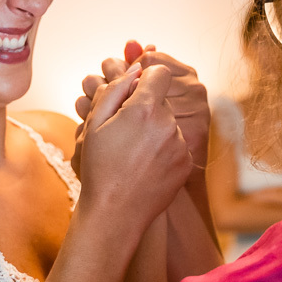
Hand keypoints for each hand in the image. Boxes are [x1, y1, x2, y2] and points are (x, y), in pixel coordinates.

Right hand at [77, 64, 193, 233]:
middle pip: (163, 100)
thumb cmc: (100, 167)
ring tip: (134, 153)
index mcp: (145, 109)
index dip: (144, 80)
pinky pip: (177, 144)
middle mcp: (169, 124)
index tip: (132, 94)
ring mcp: (180, 145)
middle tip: (125, 132)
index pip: (158, 72)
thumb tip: (135, 68)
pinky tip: (146, 165)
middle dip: (146, 108)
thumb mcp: (95, 123)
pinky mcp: (187, 163)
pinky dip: (164, 150)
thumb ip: (115, 89)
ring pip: (170, 123)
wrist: (115, 212)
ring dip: (156, 130)